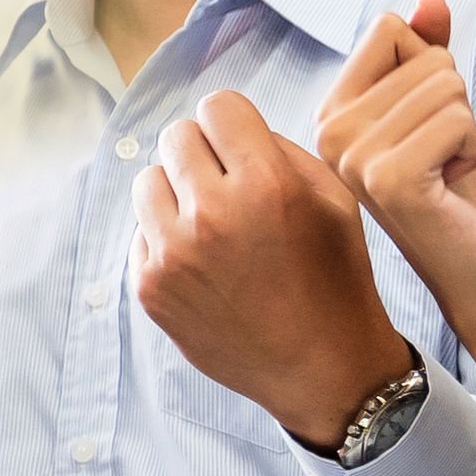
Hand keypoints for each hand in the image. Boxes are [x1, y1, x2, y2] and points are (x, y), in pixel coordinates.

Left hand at [128, 84, 415, 449]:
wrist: (321, 368)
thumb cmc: (335, 279)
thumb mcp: (335, 200)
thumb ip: (280, 150)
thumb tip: (230, 131)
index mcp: (264, 185)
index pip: (217, 106)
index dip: (234, 125)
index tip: (243, 149)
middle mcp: (211, 214)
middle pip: (176, 136)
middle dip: (203, 154)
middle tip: (229, 187)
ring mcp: (172, 253)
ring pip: (148, 180)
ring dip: (176, 193)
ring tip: (212, 225)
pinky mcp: (150, 286)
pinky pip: (140, 231)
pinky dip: (166, 239)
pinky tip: (204, 265)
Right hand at [309, 0, 475, 349]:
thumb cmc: (461, 196)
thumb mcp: (445, 112)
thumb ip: (430, 52)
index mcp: (332, 113)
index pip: (389, 29)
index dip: (432, 73)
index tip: (426, 133)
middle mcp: (328, 132)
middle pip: (423, 56)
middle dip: (455, 105)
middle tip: (443, 161)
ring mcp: (353, 157)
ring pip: (445, 84)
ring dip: (467, 129)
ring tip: (447, 175)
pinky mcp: (388, 179)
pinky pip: (455, 117)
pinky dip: (473, 148)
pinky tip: (453, 187)